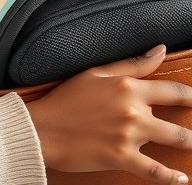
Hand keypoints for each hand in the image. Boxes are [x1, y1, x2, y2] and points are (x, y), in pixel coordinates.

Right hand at [26, 44, 191, 182]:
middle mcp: (133, 109)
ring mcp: (129, 135)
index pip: (172, 91)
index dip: (191, 97)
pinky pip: (154, 171)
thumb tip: (161, 49)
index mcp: (128, 85)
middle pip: (178, 122)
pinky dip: (171, 178)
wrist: (44, 127)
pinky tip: (182, 179)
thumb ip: (134, 63)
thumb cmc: (67, 98)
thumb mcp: (98, 72)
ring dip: (189, 147)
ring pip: (172, 142)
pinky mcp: (121, 157)